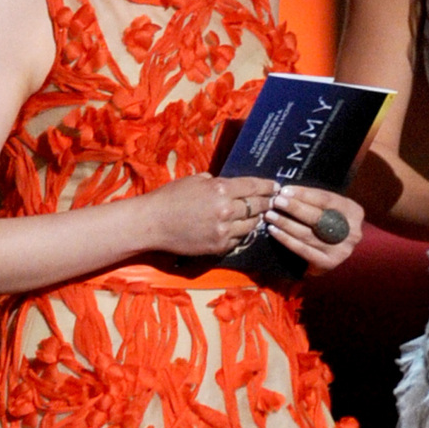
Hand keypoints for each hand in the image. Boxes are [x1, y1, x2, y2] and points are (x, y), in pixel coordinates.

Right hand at [143, 174, 277, 257]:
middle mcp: (226, 210)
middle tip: (273, 201)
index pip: (253, 186)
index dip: (267, 186)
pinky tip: (242, 229)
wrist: (153, 224)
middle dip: (267, 203)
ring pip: (251, 225)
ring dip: (256, 220)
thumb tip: (230, 185)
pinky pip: (239, 240)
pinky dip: (241, 233)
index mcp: (221, 189)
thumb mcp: (195, 180)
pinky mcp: (219, 247)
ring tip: (259, 216)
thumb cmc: (170, 197)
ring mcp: (224, 231)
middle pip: (257, 206)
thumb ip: (215, 182)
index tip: (276, 186)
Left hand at [265, 185, 364, 272]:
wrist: (337, 250)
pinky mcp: (327, 263)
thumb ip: (316, 200)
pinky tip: (274, 231)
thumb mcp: (332, 208)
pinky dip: (285, 239)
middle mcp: (351, 232)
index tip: (285, 190)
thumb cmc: (331, 222)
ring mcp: (340, 250)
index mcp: (354, 212)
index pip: (327, 199)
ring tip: (270, 215)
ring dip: (285, 223)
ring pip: (307, 234)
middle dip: (294, 208)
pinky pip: (302, 250)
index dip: (304, 194)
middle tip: (276, 201)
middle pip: (317, 217)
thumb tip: (287, 191)